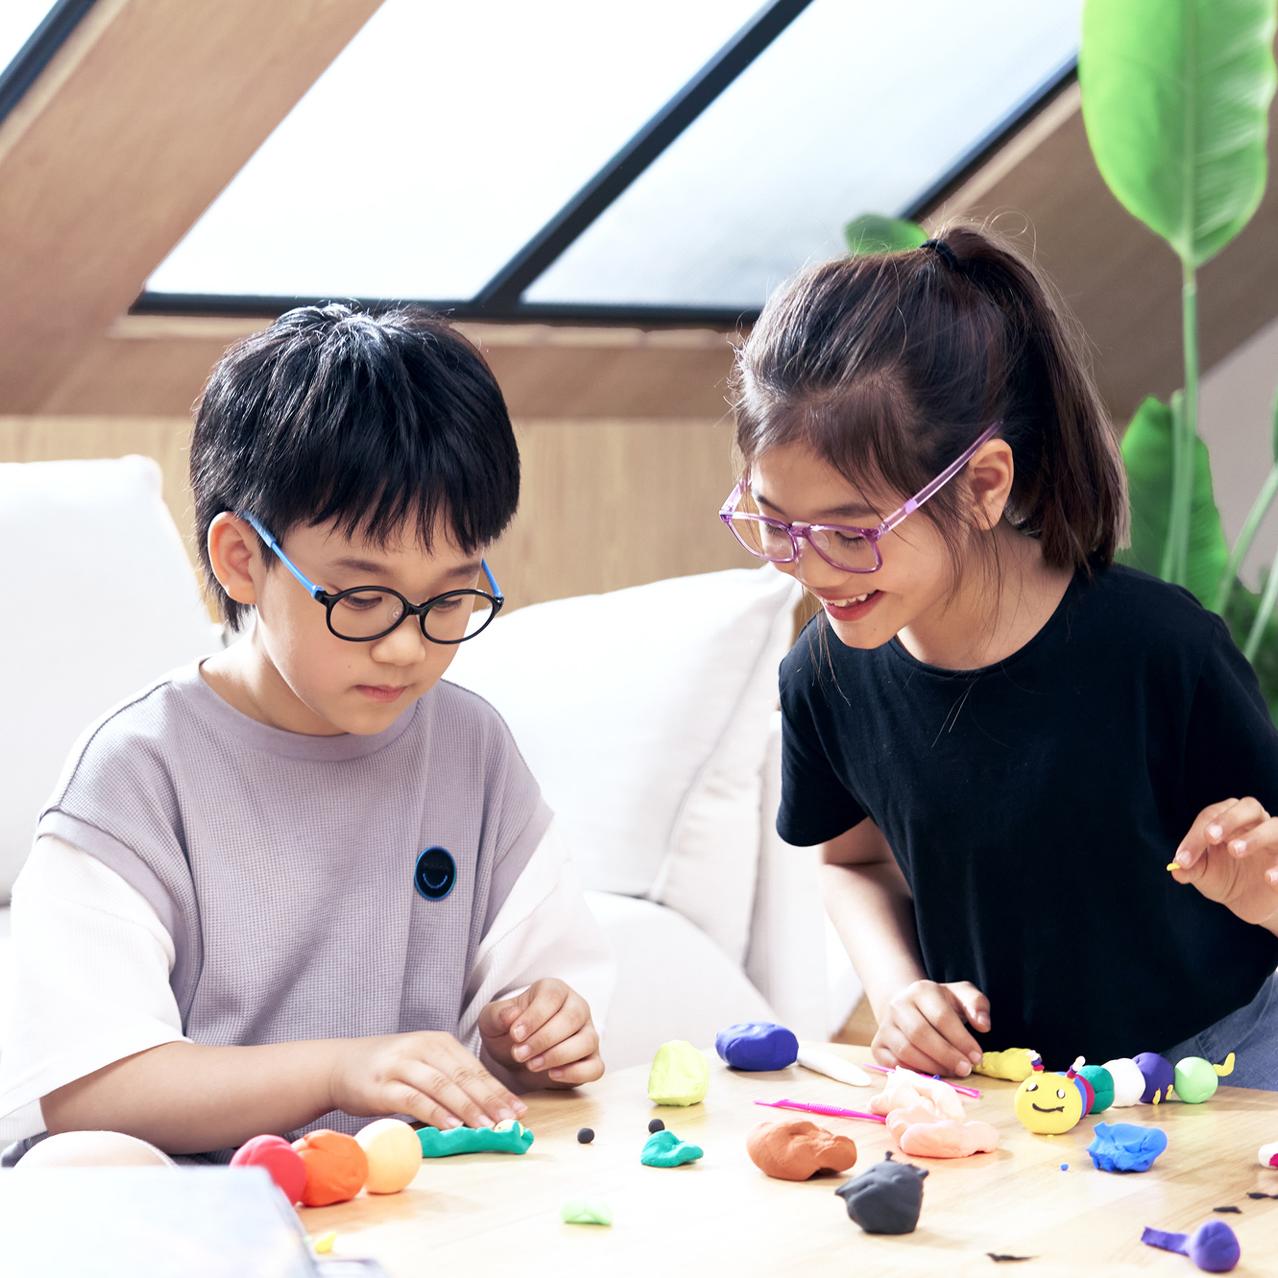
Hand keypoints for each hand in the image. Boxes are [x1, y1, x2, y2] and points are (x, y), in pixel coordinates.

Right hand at [329, 1031, 525, 1129]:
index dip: (498, 1089)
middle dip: (490, 1100)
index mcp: (438, 1041)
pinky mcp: (383, 1085)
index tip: (519, 1109)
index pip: (474, 1068)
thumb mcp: (423, 1064)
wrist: (340, 1065)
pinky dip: (436, 1113)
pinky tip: (452, 1127)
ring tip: (489, 1126)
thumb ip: (449, 1078)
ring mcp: (402, 1064)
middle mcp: (422, 1047)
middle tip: (511, 1119)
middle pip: (463, 1076)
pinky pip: (414, 1099)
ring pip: (443, 1086)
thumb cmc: (389, 1069)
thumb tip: (487, 1106)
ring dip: (468, 1108)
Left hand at [478, 978, 602, 1086]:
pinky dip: (576, 1073)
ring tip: (532, 1064)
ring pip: (587, 1041)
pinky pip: (595, 1067)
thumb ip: (498, 1015)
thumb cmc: (508, 1032)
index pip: (552, 996)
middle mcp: (576, 1007)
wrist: (516, 1057)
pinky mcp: (591, 1059)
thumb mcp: (493, 1020)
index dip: (534, 1017)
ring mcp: (587, 1033)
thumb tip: (510, 1016)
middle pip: (571, 1018)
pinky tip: (553, 1074)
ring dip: (558, 1055)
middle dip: (543, 1039)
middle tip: (519, 1054)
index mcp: (554, 990)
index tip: (515, 1035)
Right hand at [871, 979, 989, 1076]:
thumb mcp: (962, 996)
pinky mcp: (878, 1045)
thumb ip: (977, 1005)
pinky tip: (931, 1075)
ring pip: (906, 1051)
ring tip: (951, 1073)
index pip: (941, 1016)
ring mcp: (885, 1025)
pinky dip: (913, 1072)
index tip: (977, 1057)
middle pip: (920, 1034)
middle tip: (965, 1069)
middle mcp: (898, 1005)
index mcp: (921, 990)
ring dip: (932, 1067)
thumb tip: (983, 1026)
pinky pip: (893, 1063)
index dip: (961, 1040)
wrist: (908, 1006)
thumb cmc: (941, 1004)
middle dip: (946, 1056)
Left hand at [1170, 797, 1277, 925]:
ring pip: (1276, 826)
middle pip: (1249, 806)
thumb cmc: (1224, 878)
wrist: (1250, 902)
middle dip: (1229, 819)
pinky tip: (1268, 878)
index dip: (1195, 836)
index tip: (1183, 859)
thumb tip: (1177, 869)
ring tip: (1235, 851)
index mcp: (1230, 820)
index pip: (1212, 816)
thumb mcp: (1204, 875)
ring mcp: (1277, 842)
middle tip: (1210, 837)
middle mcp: (1257, 824)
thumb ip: (1190, 870)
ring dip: (1256, 836)